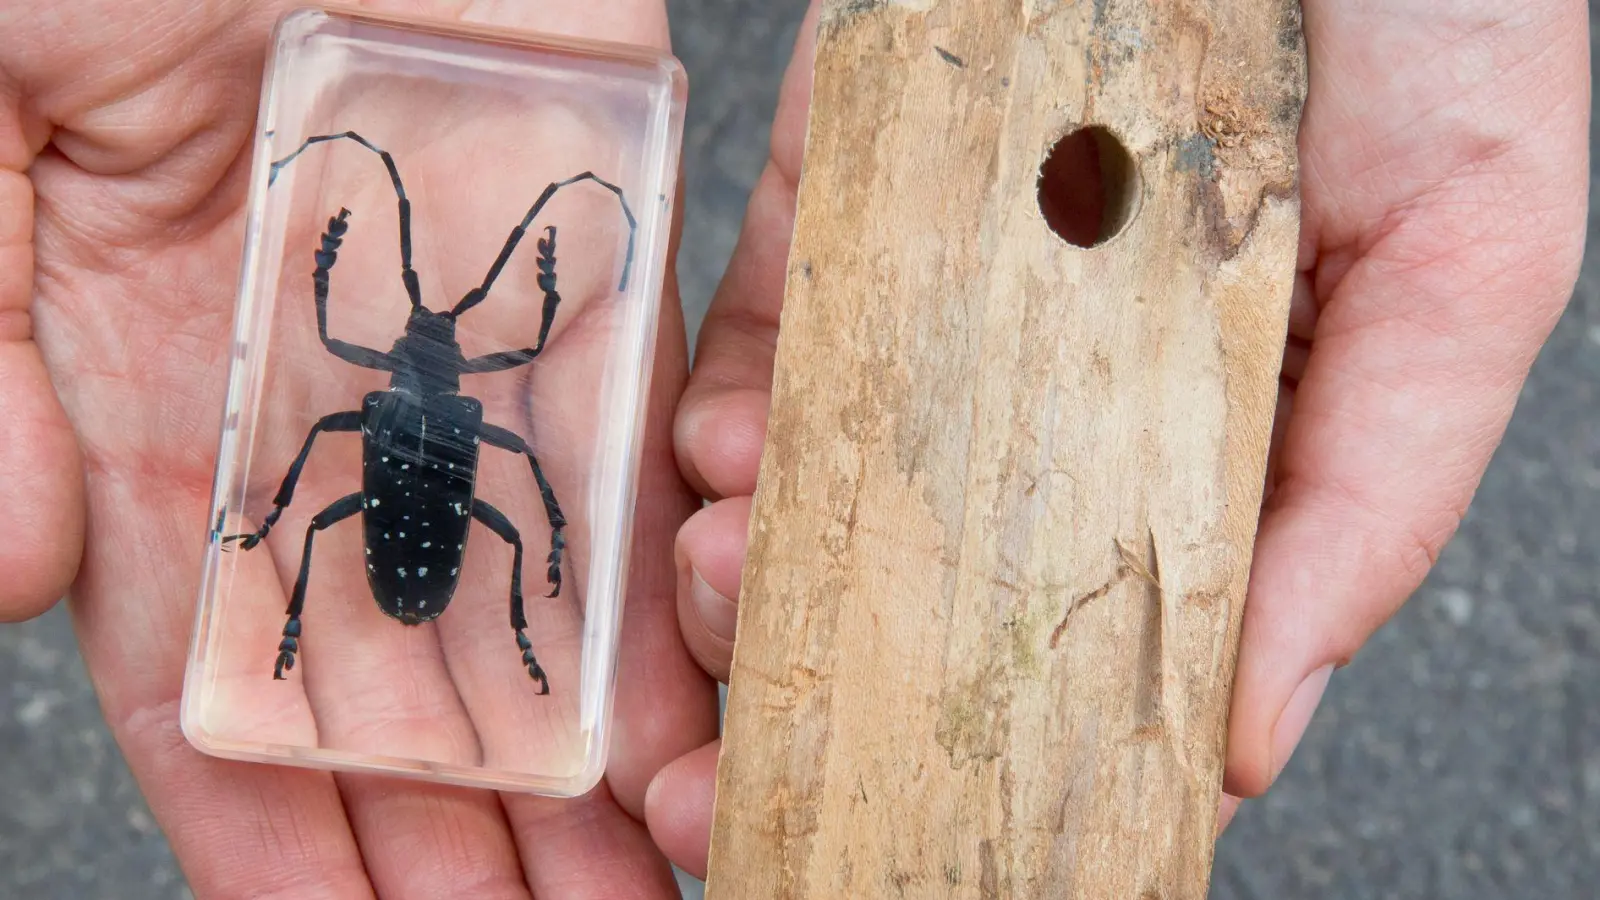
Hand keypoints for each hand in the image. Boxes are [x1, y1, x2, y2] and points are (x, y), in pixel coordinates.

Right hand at [1, 2, 715, 895]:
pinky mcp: (585, 285)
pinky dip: (660, 588)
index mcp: (162, 430)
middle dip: (464, 840)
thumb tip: (12, 573)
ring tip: (644, 884)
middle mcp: (326, 428)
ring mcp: (464, 365)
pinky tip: (694, 710)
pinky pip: (633, 461)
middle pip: (406, 684)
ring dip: (584, 756)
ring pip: (534, 604)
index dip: (286, 837)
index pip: (227, 695)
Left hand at [645, 0, 1589, 872]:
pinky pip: (772, 320)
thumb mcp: (1470, 260)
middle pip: (926, 570)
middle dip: (821, 679)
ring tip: (732, 592)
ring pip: (827, 470)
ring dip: (754, 558)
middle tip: (740, 763)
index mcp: (1213, 435)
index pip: (1091, 624)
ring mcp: (949, 285)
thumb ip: (1373, 499)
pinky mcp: (857, 186)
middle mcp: (1065, 381)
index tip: (885, 833)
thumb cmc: (1434, 10)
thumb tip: (1244, 739)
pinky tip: (724, 463)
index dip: (993, 745)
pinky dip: (735, 409)